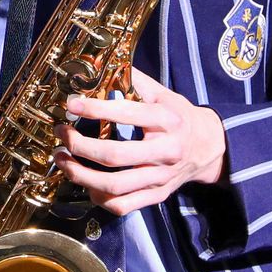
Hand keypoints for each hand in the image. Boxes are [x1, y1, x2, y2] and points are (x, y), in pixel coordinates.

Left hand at [58, 67, 228, 214]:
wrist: (208, 147)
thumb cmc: (179, 116)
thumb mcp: (163, 93)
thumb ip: (134, 81)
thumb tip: (102, 66)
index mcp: (166, 120)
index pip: (127, 114)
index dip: (95, 109)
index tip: (72, 105)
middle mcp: (165, 151)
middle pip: (115, 155)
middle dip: (80, 146)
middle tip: (62, 135)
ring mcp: (161, 177)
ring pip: (114, 186)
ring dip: (81, 175)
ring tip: (63, 160)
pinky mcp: (157, 195)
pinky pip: (123, 205)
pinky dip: (99, 198)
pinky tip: (86, 184)